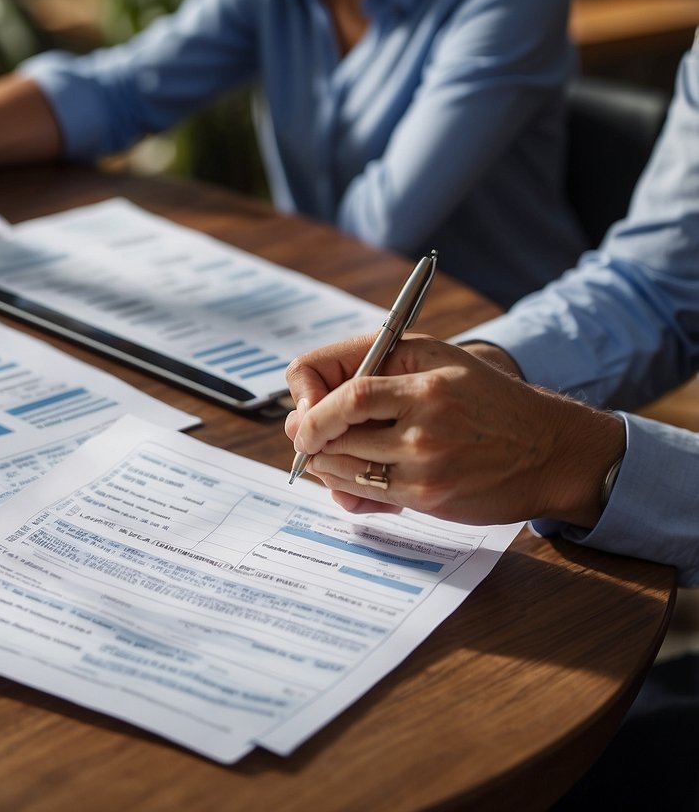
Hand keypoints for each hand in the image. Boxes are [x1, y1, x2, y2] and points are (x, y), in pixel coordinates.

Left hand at [284, 335, 624, 527]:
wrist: (549, 450)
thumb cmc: (483, 400)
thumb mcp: (434, 359)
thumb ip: (371, 369)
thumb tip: (306, 407)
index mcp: (426, 377)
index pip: (348, 394)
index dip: (312, 405)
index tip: (304, 412)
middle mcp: (428, 419)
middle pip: (336, 433)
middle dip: (308, 437)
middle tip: (306, 437)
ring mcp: (428, 461)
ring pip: (343, 466)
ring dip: (323, 462)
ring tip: (328, 454)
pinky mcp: (429, 495)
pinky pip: (365, 493)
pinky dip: (346, 486)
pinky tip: (353, 478)